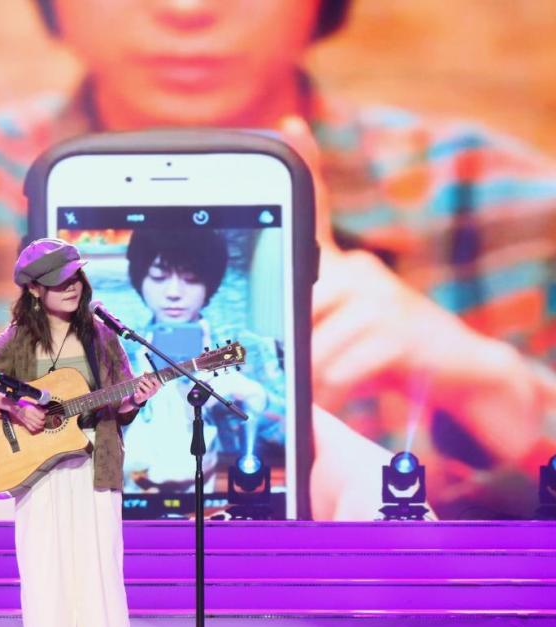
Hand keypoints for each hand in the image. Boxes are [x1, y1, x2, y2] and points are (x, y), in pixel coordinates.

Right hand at [9, 399, 46, 433]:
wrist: (15, 409)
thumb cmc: (23, 406)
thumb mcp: (32, 405)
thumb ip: (39, 408)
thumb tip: (46, 411)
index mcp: (31, 410)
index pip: (41, 416)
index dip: (44, 416)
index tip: (44, 415)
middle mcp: (29, 416)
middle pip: (40, 422)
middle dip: (43, 422)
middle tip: (44, 420)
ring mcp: (27, 421)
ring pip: (37, 426)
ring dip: (41, 426)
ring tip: (42, 424)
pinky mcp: (25, 424)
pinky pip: (32, 429)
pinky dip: (36, 429)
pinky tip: (37, 427)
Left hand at [125, 374, 161, 410]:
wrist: (139, 397)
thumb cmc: (144, 387)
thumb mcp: (146, 382)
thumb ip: (146, 376)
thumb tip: (145, 371)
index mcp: (156, 388)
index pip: (158, 384)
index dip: (155, 380)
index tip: (150, 378)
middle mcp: (153, 392)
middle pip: (151, 386)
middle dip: (145, 381)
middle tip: (141, 379)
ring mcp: (148, 395)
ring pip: (146, 389)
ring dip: (141, 385)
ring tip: (139, 383)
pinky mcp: (143, 398)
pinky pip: (140, 393)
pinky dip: (138, 390)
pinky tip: (137, 389)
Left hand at [279, 116, 543, 462]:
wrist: (460, 370)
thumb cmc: (389, 351)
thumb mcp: (345, 330)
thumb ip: (312, 322)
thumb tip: (277, 342)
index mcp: (345, 269)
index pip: (317, 210)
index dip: (305, 164)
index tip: (290, 123)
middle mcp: (362, 271)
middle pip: (295, 309)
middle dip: (296, 351)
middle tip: (315, 369)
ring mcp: (383, 297)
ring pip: (314, 347)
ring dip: (317, 379)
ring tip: (341, 382)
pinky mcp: (401, 331)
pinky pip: (340, 369)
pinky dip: (338, 391)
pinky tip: (356, 389)